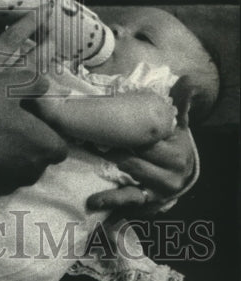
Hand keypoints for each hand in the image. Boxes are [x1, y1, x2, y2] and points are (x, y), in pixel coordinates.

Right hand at [0, 70, 67, 198]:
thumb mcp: (3, 85)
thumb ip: (30, 82)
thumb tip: (44, 84)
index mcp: (44, 147)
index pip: (59, 144)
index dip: (45, 130)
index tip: (28, 117)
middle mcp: (32, 172)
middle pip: (37, 157)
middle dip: (26, 142)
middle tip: (4, 121)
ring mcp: (8, 186)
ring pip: (16, 168)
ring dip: (6, 154)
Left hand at [86, 77, 194, 211]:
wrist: (181, 175)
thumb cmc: (174, 145)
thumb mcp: (178, 126)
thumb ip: (181, 104)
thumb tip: (188, 79)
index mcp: (177, 152)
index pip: (150, 140)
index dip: (132, 131)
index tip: (114, 122)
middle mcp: (170, 173)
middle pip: (138, 155)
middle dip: (118, 144)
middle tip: (96, 133)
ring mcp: (157, 188)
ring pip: (131, 172)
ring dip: (110, 161)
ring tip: (93, 149)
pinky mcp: (145, 201)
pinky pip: (127, 199)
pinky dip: (109, 200)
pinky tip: (92, 201)